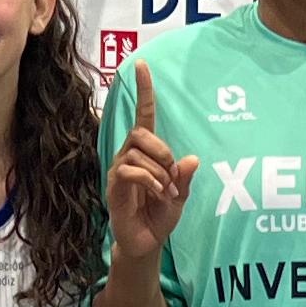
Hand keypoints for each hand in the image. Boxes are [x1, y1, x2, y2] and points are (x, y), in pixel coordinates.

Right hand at [104, 64, 198, 265]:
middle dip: (162, 150)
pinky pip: (131, 171)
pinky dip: (150, 182)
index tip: (142, 65)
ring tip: (167, 193)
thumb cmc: (160, 215)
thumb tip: (192, 159)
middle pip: (141, 132)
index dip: (144, 91)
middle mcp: (129, 155)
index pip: (144, 115)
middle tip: (172, 176)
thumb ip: (185, 177)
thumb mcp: (182, 195)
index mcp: (146, 152)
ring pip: (138, 153)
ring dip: (159, 173)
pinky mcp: (114, 185)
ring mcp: (119, 170)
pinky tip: (159, 195)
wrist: (146, 241)